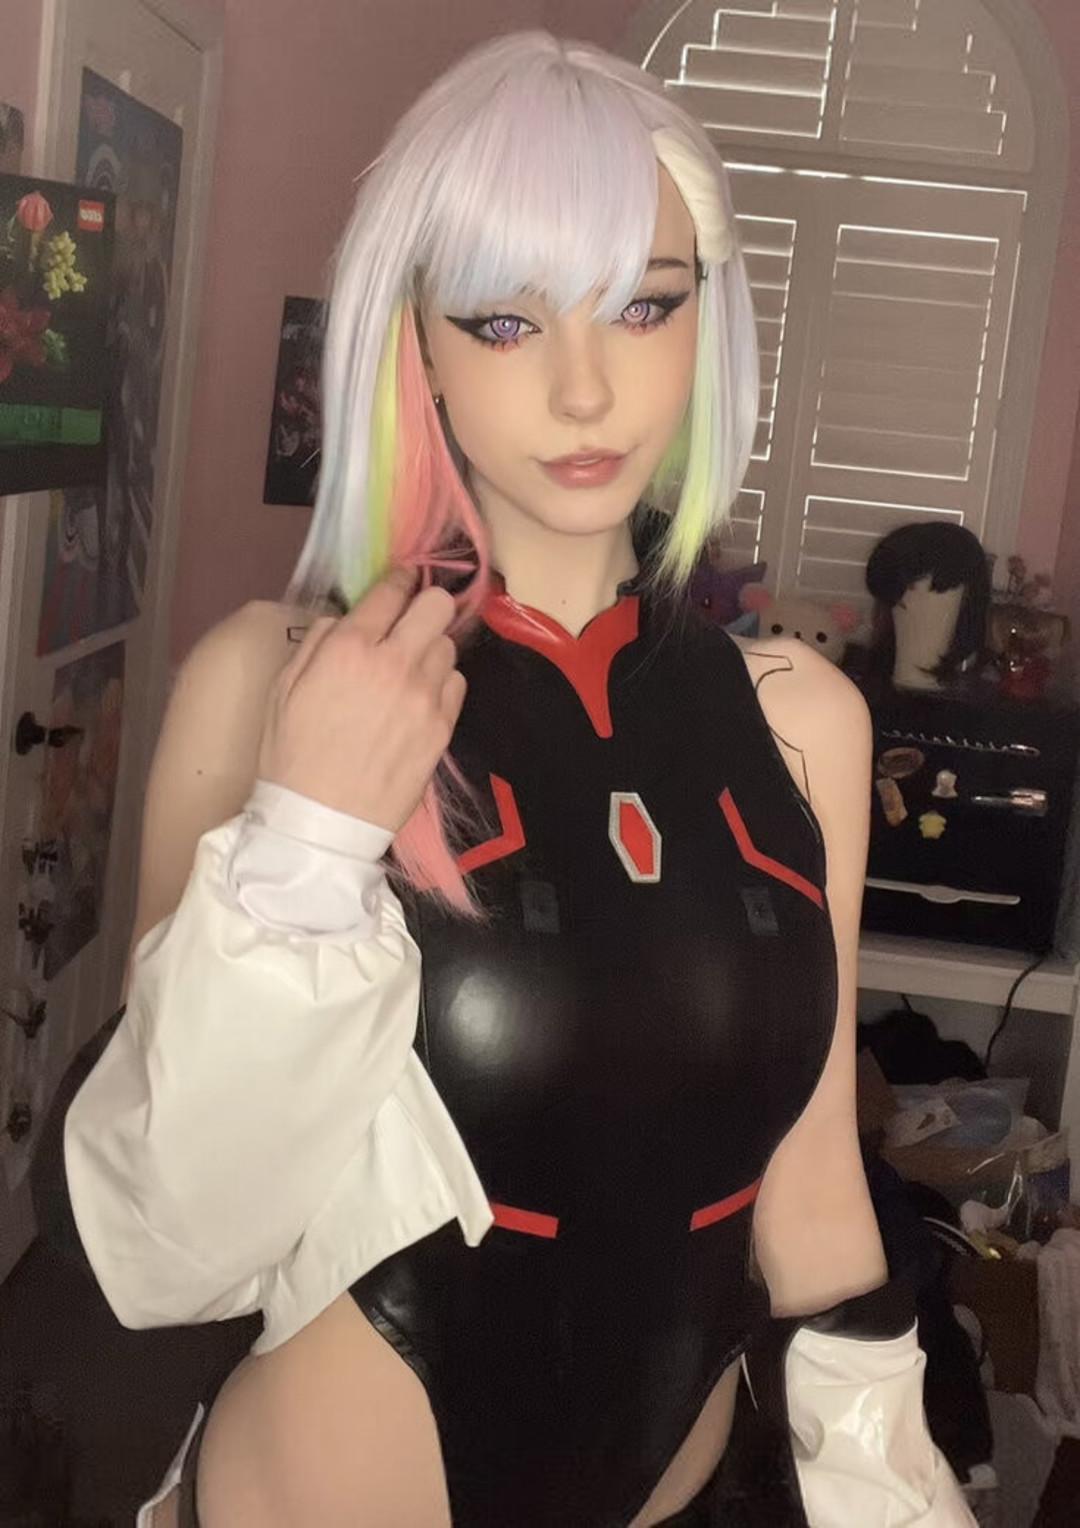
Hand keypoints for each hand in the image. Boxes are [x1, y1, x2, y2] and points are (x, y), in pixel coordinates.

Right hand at [258, 573, 464, 831]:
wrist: (320, 822)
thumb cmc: (291, 755)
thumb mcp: (283, 689)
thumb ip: (317, 643)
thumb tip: (343, 618)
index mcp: (349, 648)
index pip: (392, 590)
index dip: (400, 579)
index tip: (403, 579)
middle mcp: (394, 663)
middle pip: (437, 606)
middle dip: (426, 605)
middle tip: (411, 621)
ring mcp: (425, 696)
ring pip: (448, 646)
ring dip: (430, 650)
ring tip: (409, 671)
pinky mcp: (442, 727)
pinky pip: (456, 685)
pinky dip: (441, 685)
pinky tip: (419, 701)